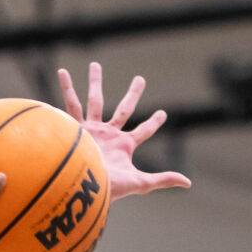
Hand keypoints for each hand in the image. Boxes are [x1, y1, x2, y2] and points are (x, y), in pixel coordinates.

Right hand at [57, 62, 189, 198]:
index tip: (163, 113)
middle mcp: (109, 134)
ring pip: (95, 100)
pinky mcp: (76, 127)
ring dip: (96, 81)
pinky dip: (66, 88)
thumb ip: (163, 179)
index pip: (144, 130)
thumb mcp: (140, 182)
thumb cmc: (111, 187)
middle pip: (124, 108)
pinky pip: (71, 104)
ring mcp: (92, 129)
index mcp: (124, 145)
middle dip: (133, 94)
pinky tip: (63, 71)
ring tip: (95, 64)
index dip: (153, 122)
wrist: (82, 186)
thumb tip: (188, 182)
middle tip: (140, 78)